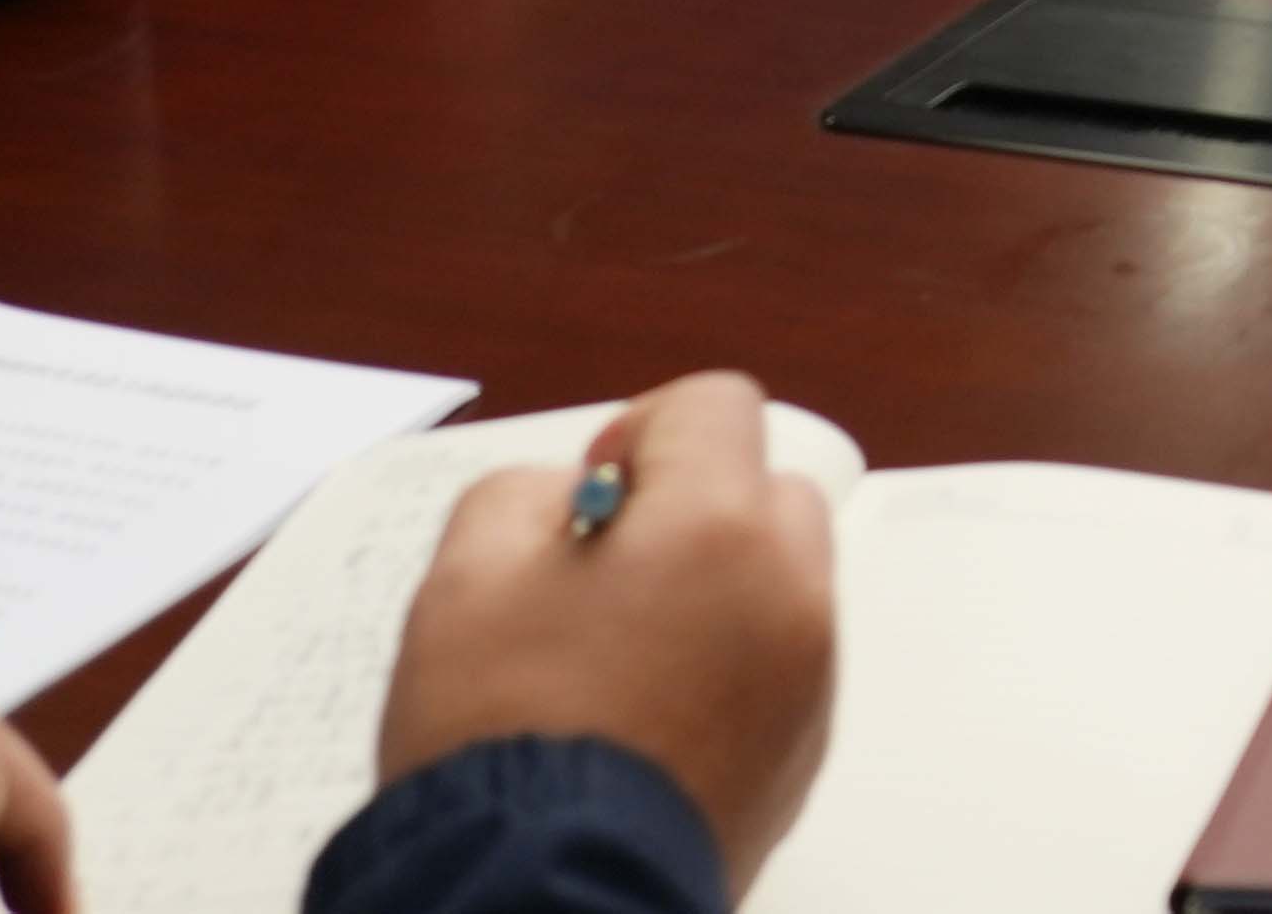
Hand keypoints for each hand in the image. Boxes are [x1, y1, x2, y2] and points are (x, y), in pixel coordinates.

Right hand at [379, 376, 840, 899]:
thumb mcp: (464, 578)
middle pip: (765, 490)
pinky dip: (726, 665)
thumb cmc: (501, 738)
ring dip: (714, 587)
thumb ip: (521, 496)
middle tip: (603, 572)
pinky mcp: (803, 755)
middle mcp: (790, 593)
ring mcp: (807, 680)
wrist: (540, 894)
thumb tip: (576, 499)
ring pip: (776, 583)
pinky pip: (777, 667)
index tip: (591, 494)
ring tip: (617, 654)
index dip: (641, 432)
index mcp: (718, 527)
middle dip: (692, 508)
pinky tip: (643, 716)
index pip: (715, 406)